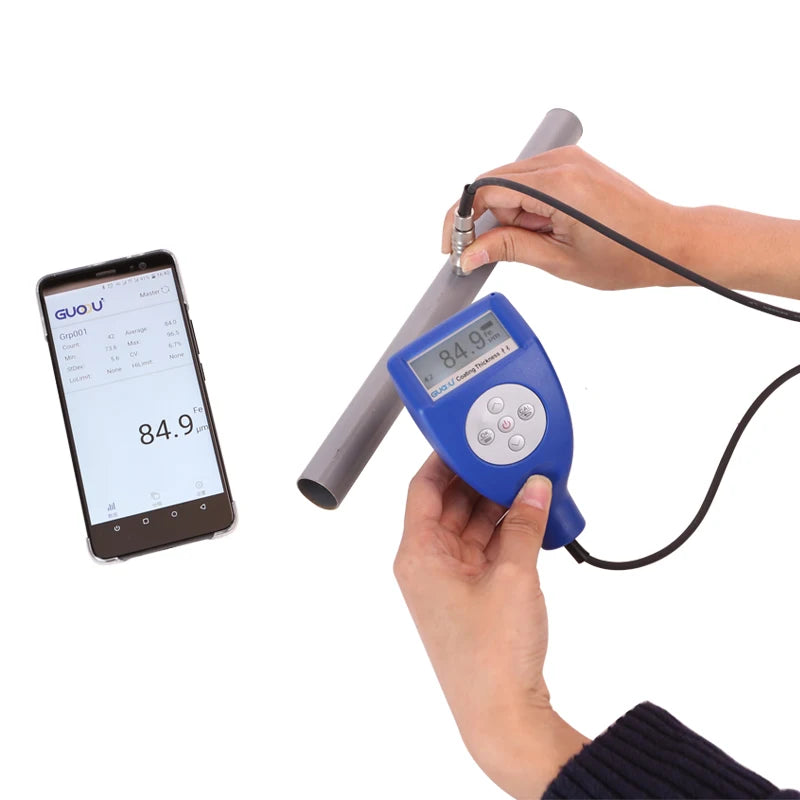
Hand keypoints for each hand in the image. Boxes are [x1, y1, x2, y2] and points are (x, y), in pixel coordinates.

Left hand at [394, 454, 588, 798]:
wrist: (503, 717)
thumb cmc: (489, 658)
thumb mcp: (512, 576)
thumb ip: (523, 525)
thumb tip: (533, 490)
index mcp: (418, 555)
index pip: (424, 487)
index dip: (446, 458)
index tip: (470, 437)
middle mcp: (428, 565)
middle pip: (450, 504)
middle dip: (481, 481)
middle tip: (512, 460)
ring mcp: (450, 582)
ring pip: (471, 526)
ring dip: (498, 507)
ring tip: (528, 485)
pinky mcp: (473, 596)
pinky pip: (487, 549)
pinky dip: (507, 532)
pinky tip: (531, 518)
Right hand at [442, 145, 690, 289]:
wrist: (668, 241)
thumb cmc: (627, 255)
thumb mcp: (559, 261)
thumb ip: (509, 250)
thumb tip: (471, 253)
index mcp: (557, 184)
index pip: (486, 190)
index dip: (462, 220)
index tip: (454, 248)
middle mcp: (561, 162)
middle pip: (494, 184)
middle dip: (483, 221)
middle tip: (486, 254)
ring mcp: (568, 160)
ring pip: (510, 184)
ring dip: (507, 216)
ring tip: (534, 244)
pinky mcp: (573, 165)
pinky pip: (530, 182)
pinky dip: (524, 208)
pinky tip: (540, 231)